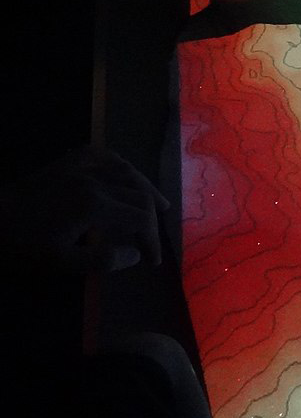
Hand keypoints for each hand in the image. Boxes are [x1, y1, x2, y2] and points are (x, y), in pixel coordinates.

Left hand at [0, 147, 168, 272]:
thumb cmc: (22, 246)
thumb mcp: (60, 262)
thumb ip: (102, 260)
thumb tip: (134, 254)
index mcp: (94, 204)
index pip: (140, 218)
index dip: (151, 240)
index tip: (152, 261)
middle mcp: (93, 180)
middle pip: (138, 194)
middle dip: (151, 220)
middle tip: (152, 242)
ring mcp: (78, 168)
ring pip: (126, 172)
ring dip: (146, 188)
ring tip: (160, 203)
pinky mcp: (64, 164)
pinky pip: (100, 155)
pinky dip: (119, 163)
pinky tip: (125, 171)